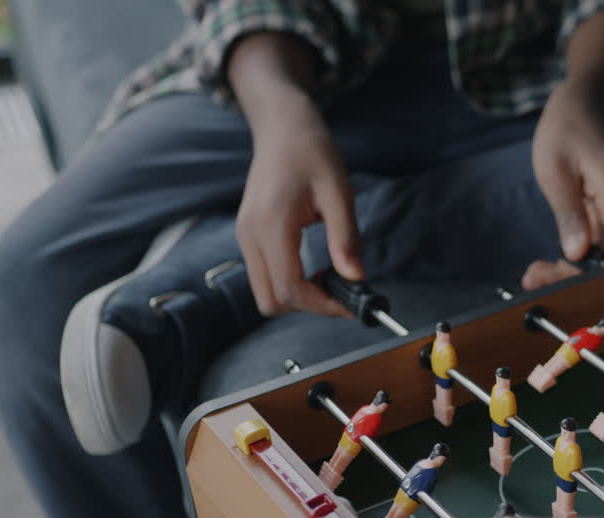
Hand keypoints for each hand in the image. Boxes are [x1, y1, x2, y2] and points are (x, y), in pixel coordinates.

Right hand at [229, 33, 362, 316]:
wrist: (283, 126)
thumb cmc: (312, 151)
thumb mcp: (338, 192)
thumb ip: (346, 237)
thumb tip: (357, 278)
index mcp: (272, 225)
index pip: (289, 288)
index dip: (322, 304)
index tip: (351, 302)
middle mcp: (250, 236)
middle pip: (271, 301)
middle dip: (309, 306)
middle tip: (342, 291)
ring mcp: (245, 238)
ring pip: (265, 294)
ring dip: (299, 297)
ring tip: (330, 278)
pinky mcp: (249, 237)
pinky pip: (265, 277)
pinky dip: (290, 284)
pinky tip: (315, 269)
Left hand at [529, 81, 603, 286]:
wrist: (582, 106)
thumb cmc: (563, 131)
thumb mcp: (554, 172)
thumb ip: (568, 214)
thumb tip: (577, 254)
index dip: (590, 272)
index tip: (555, 279)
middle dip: (575, 273)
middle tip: (534, 278)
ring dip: (573, 266)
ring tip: (535, 272)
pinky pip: (603, 240)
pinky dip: (579, 252)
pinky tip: (550, 260)